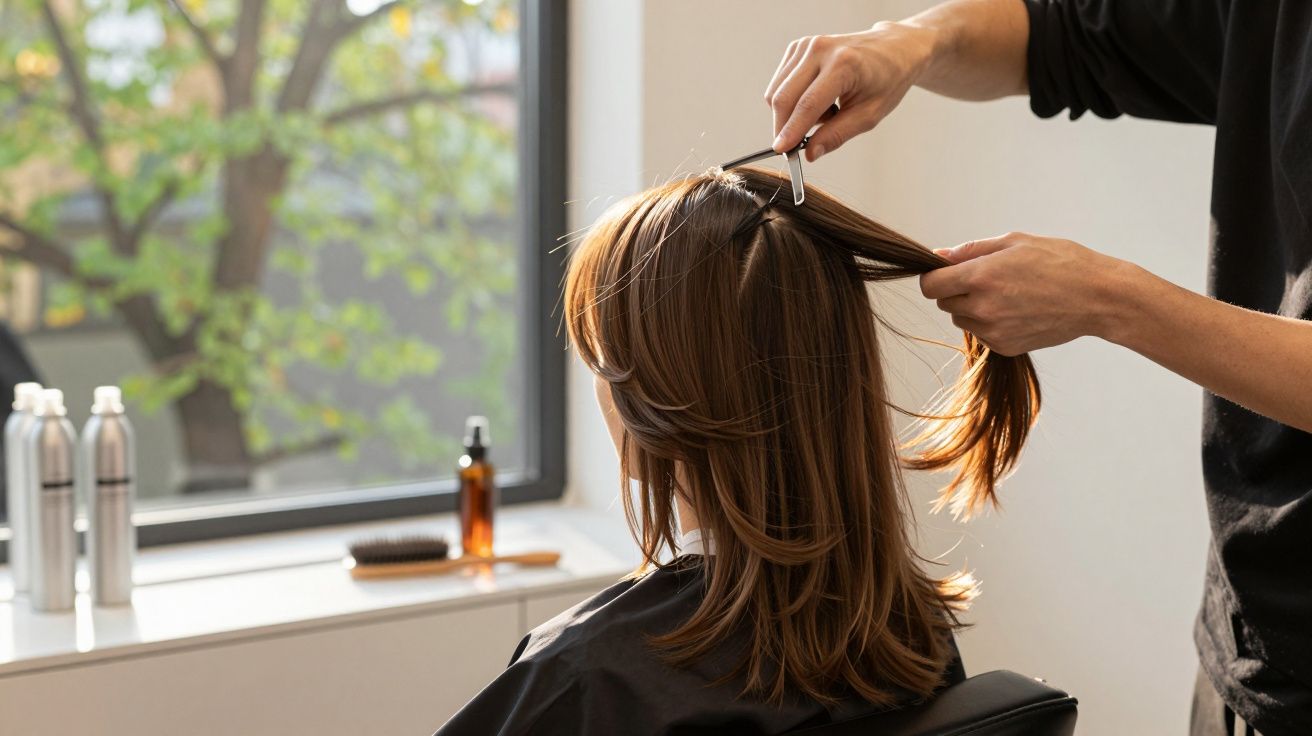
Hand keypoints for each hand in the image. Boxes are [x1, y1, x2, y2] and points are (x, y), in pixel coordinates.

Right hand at [765, 21, 936, 160]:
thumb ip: (837, 135)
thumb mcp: (869, 115)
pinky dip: (792, 99)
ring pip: (777, 92)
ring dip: (792, 113)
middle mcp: (820, 50)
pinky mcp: (798, 47)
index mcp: (843, 64)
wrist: (892, 49)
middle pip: (785, 97)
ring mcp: (806, 45)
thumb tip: (810, 153)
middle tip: (797, 145)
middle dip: (784, 127)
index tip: (780, 150)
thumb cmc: (886, 80)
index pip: (808, 104)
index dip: (791, 130)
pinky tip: (817, 98)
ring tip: (826, 112)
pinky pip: (780, 84)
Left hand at [918, 233, 1134, 355]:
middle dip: (956, 290)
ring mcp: (993, 331)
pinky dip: (990, 323)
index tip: (944, 272)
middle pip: (944, 302)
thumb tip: (938, 255)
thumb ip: (971, 250)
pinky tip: (1017, 310)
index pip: (930, 285)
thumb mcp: (1014, 242)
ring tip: (1007, 293)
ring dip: (972, 307)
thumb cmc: (1060, 262)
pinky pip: (981, 334)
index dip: (934, 276)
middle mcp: (983, 307)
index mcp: (982, 276)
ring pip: (961, 319)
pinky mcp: (1005, 347)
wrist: (1097, 297)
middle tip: (986, 279)